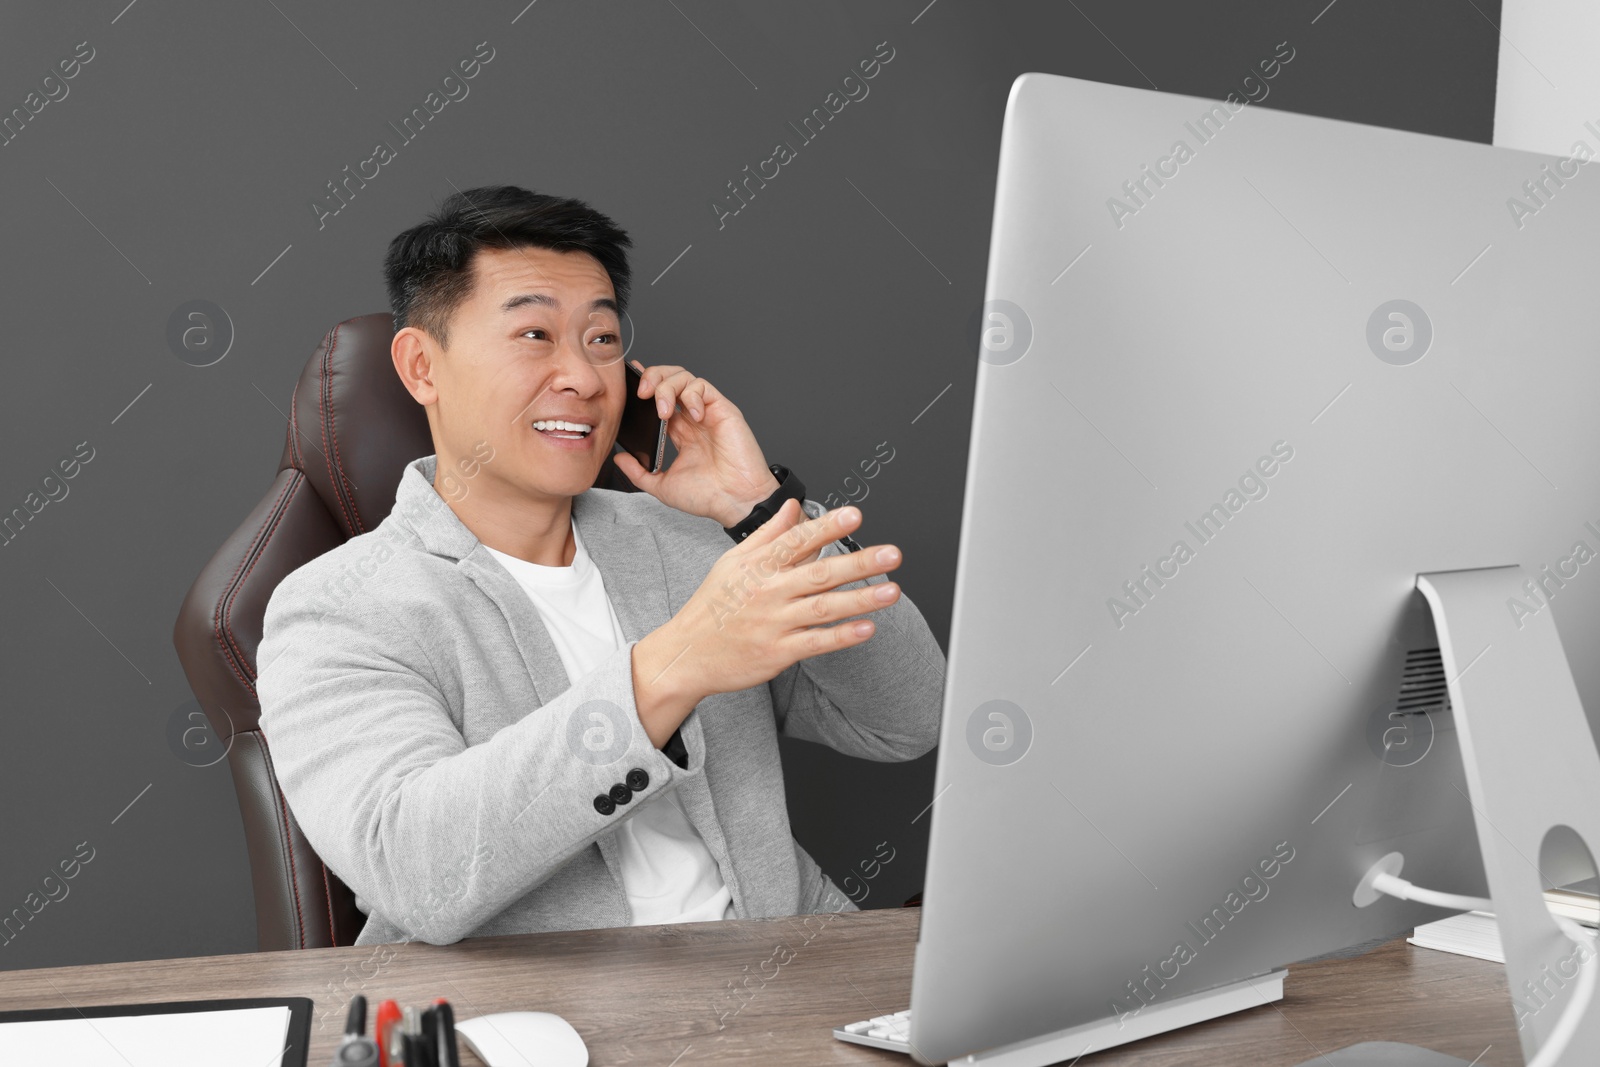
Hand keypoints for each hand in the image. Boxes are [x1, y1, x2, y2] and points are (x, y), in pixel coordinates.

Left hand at [611, 360, 780, 526]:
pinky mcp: (723, 409)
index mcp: (680, 432)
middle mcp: (693, 418)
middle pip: (670, 379)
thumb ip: (638, 473)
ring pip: (684, 377)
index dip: (646, 385)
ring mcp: (708, 412)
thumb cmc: (708, 496)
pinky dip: (691, 395)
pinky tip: (692, 415)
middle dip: (652, 377)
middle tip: (642, 393)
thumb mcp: (663, 486)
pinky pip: (703, 386)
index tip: (629, 382)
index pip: (660, 398)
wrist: (734, 502)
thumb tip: (619, 458)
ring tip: (663, 411)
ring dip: (667, 387)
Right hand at [630, 500, 901, 742]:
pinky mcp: (778, 653)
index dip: (828, 526)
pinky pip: (815, 642)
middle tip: (892, 554)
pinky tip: (868, 628)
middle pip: (819, 573)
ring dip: (860, 599)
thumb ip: (768, 535)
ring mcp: (773, 624)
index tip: (855, 514)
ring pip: (823, 608)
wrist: (686, 654)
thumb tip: (793, 505)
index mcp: (758, 566)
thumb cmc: (711, 607)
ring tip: (892, 590)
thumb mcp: (732, 562)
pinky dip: (841, 636)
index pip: (798, 540)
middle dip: (859, 562)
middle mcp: (768, 592)